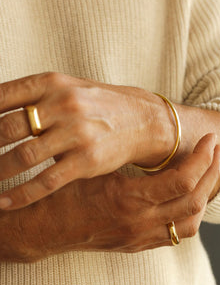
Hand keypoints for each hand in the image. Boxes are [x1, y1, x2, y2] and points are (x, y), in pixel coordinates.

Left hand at [0, 72, 155, 209]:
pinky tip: (4, 202)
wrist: (140, 120)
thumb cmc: (98, 105)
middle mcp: (64, 104)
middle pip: (6, 129)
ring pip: (22, 157)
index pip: (1, 96)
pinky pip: (46, 182)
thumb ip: (34, 97)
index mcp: (53, 82)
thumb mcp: (67, 88)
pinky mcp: (87, 160)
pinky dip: (20, 195)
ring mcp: (77, 133)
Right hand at [0, 133, 219, 261]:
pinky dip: (189, 214)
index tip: (208, 139)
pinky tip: (188, 196)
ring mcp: (139, 237)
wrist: (45, 228)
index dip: (201, 158)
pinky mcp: (137, 245)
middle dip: (211, 172)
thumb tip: (158, 140)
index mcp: (128, 199)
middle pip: (195, 200)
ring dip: (204, 195)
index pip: (182, 180)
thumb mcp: (95, 168)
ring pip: (191, 223)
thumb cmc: (64, 192)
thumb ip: (127, 161)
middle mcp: (139, 223)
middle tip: (214, 150)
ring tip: (206, 172)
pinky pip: (176, 235)